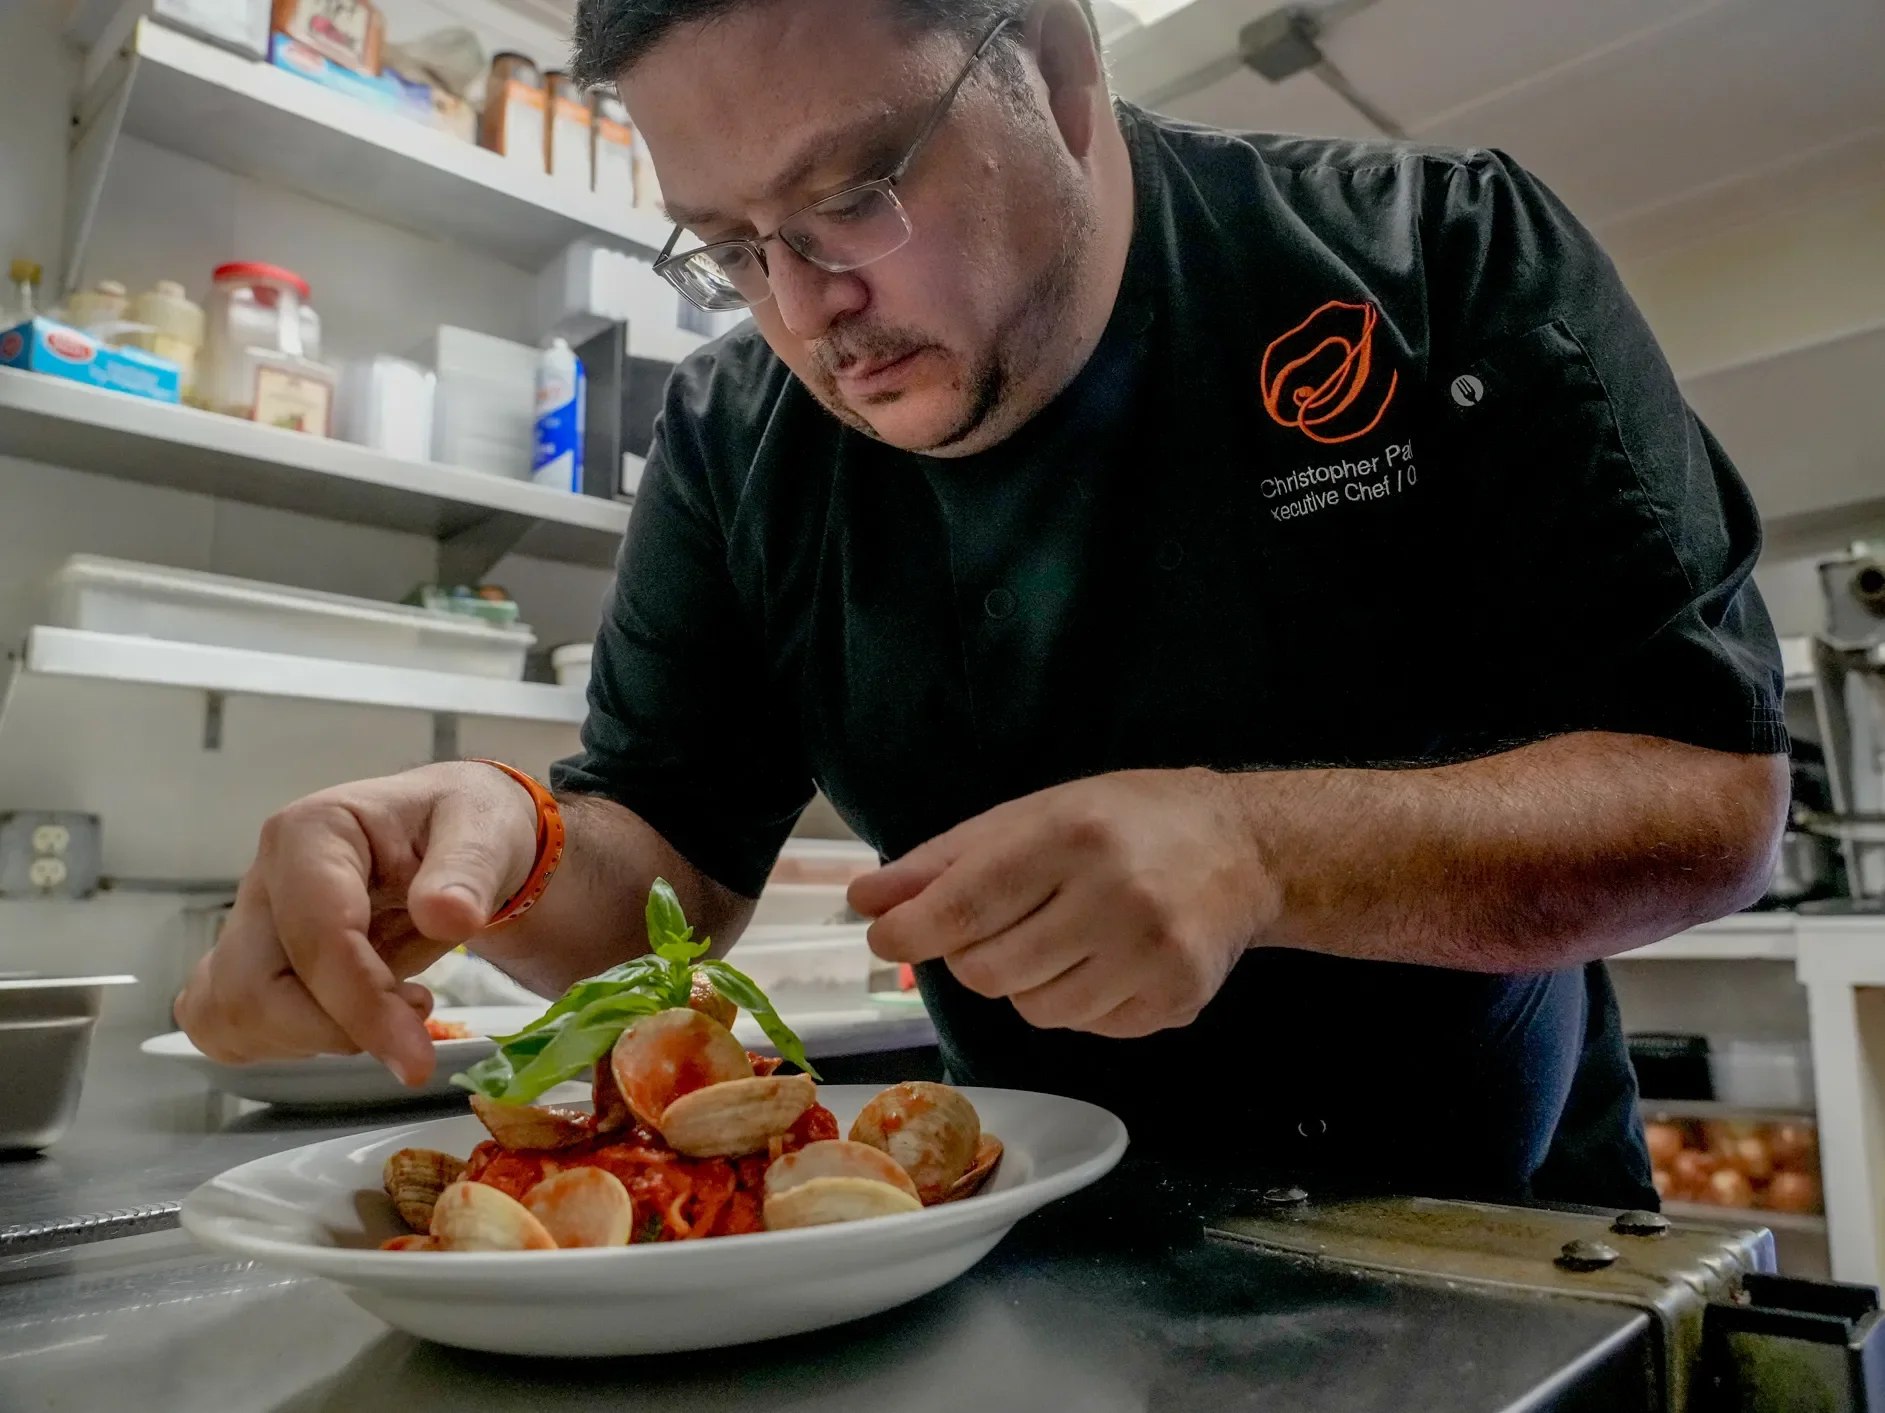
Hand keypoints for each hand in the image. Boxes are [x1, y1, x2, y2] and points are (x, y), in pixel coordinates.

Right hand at [174, 762, 539, 1083]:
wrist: (453, 835)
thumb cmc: (464, 826)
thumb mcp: (489, 830)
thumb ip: (470, 870)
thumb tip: (448, 916)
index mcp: (311, 832)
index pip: (317, 938)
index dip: (362, 1006)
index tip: (416, 1060)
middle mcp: (263, 878)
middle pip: (252, 991)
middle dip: (332, 1031)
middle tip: (414, 1015)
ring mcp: (247, 924)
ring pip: (235, 1018)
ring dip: (313, 1039)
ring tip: (389, 1005)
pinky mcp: (248, 963)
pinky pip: (228, 1027)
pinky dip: (284, 1043)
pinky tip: (343, 1018)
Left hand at [849, 769, 1275, 1038]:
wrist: (1246, 849)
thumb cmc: (1124, 821)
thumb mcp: (1032, 816)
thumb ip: (944, 862)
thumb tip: (865, 902)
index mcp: (1073, 835)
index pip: (966, 906)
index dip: (911, 931)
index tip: (885, 937)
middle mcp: (1118, 896)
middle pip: (989, 971)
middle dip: (972, 955)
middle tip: (998, 924)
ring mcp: (1153, 957)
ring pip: (1033, 1011)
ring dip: (1025, 983)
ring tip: (1061, 936)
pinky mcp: (1176, 1002)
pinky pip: (1084, 1028)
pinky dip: (1075, 1001)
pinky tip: (1104, 958)